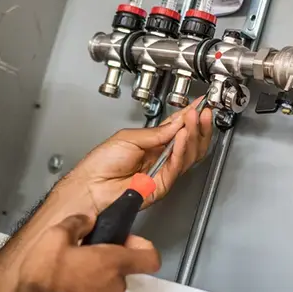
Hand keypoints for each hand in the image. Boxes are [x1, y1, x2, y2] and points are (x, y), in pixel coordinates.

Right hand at [0, 215, 159, 291]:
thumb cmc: (45, 279)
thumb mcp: (55, 237)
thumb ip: (77, 223)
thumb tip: (87, 220)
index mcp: (112, 263)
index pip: (150, 257)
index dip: (142, 245)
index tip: (128, 239)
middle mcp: (114, 286)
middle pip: (122, 269)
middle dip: (105, 259)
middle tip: (83, 252)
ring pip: (107, 285)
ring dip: (94, 277)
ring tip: (68, 271)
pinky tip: (64, 288)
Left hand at [53, 97, 212, 216]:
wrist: (90, 187)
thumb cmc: (100, 164)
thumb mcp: (128, 138)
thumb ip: (155, 132)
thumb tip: (177, 123)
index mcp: (151, 144)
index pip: (177, 128)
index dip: (189, 116)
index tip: (199, 104)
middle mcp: (160, 157)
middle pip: (189, 142)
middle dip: (198, 126)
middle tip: (201, 112)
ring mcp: (162, 171)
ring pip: (189, 154)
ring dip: (194, 134)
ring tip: (194, 119)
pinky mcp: (162, 184)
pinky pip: (177, 165)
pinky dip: (183, 149)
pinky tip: (184, 135)